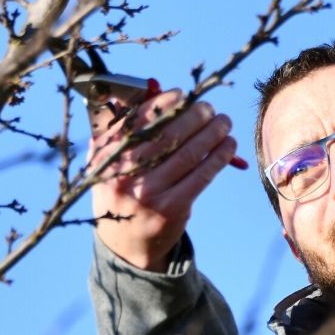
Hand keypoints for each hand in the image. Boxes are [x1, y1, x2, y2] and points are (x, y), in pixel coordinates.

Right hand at [89, 83, 242, 270]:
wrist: (126, 244)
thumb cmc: (120, 192)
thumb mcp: (106, 162)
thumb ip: (119, 127)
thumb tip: (148, 90)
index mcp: (106, 157)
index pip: (138, 121)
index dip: (164, 103)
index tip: (182, 94)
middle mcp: (125, 174)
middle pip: (168, 134)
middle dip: (194, 115)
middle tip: (209, 108)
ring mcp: (149, 193)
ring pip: (189, 153)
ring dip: (213, 132)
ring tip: (224, 122)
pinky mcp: (172, 208)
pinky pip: (202, 175)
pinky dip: (219, 156)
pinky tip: (228, 145)